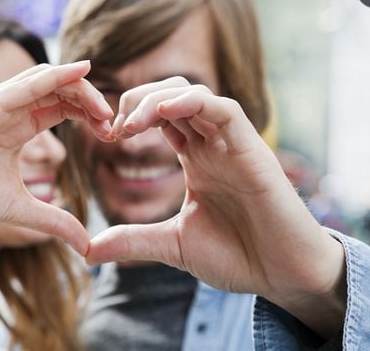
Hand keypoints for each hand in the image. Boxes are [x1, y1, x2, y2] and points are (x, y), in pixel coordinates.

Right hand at [0, 61, 112, 254]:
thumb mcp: (21, 209)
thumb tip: (87, 244)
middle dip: (90, 101)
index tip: (111, 134)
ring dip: (79, 89)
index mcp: (20, 128)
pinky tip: (80, 72)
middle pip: (60, 92)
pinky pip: (27, 84)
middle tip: (113, 122)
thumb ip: (55, 221)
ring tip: (104, 107)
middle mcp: (12, 111)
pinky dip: (55, 76)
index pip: (63, 108)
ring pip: (47, 82)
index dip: (89, 116)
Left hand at [87, 77, 346, 335]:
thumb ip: (132, 240)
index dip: (129, 116)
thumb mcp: (172, 245)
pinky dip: (193, 103)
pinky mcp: (253, 149)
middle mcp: (212, 144)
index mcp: (196, 158)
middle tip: (113, 129)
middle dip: (136, 102)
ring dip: (156, 100)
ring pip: (193, 94)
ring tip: (130, 124)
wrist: (283, 275)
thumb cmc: (237, 256)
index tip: (106, 136)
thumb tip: (87, 250)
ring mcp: (232, 144)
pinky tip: (164, 112)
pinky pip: (224, 110)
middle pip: (171, 96)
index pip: (160, 116)